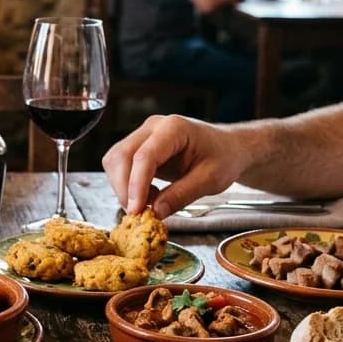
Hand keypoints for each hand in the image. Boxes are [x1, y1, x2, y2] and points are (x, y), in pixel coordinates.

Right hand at [101, 115, 249, 217]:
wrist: (227, 148)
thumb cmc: (223, 158)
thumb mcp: (211, 179)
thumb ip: (182, 194)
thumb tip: (156, 212)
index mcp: (174, 128)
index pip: (144, 156)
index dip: (137, 185)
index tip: (137, 210)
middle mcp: (153, 127)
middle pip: (121, 156)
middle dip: (124, 188)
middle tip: (138, 214)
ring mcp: (143, 136)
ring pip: (115, 161)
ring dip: (123, 187)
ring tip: (148, 204)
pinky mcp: (138, 148)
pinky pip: (120, 166)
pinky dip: (127, 185)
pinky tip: (148, 196)